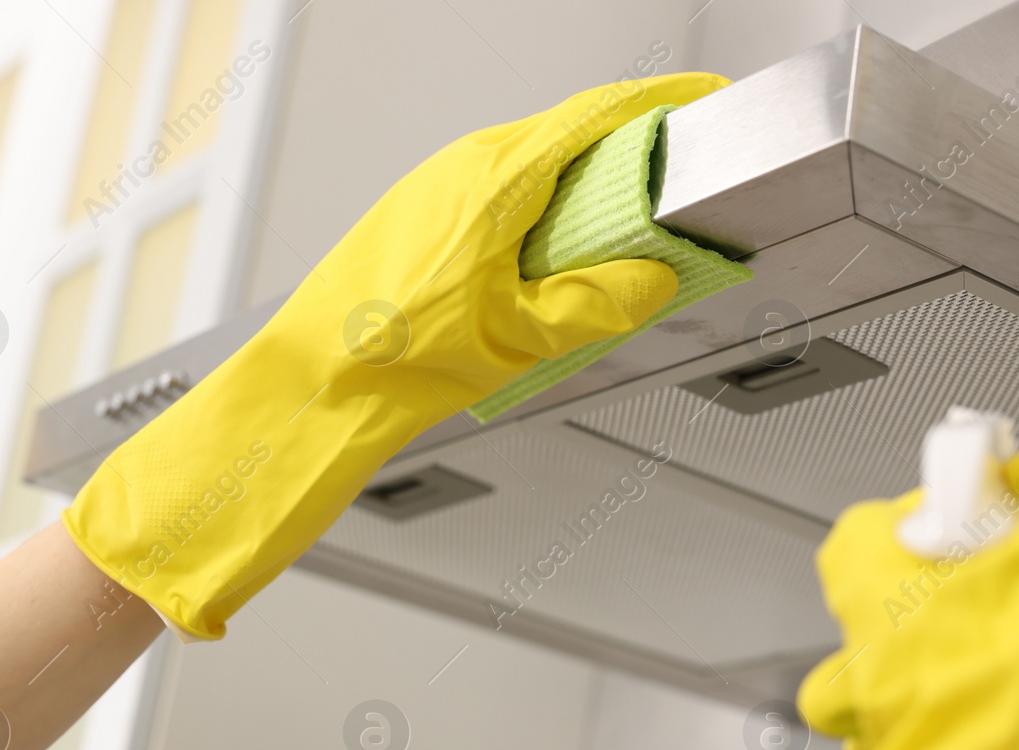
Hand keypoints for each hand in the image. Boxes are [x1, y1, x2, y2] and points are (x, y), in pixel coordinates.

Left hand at [63, 72, 730, 638]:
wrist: (317, 380)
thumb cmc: (392, 355)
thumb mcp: (522, 339)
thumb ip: (600, 303)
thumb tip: (654, 279)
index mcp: (495, 178)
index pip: (598, 113)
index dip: (661, 102)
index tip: (701, 99)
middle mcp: (464, 164)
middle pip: (571, 132)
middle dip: (631, 152)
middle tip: (674, 188)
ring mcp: (438, 182)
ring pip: (536, 160)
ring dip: (586, 185)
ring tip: (618, 237)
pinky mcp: (424, 209)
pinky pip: (503, 186)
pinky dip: (545, 206)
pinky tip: (553, 258)